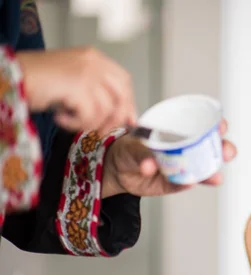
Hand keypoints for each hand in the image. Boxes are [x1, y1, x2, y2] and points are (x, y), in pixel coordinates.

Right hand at [16, 47, 136, 135]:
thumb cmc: (35, 81)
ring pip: (106, 109)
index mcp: (93, 58)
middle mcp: (93, 62)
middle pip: (121, 95)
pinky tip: (60, 118)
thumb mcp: (71, 82)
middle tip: (101, 131)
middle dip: (116, 118)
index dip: (129, 103)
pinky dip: (76, 123)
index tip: (129, 121)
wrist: (11, 78)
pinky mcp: (79, 86)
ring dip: (89, 123)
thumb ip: (94, 92)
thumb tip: (119, 115)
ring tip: (70, 121)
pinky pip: (90, 116)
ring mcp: (87, 72)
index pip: (123, 81)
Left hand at [101, 120, 235, 197]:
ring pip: (203, 170)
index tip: (221, 126)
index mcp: (180, 131)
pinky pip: (183, 184)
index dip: (218, 125)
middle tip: (225, 153)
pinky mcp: (174, 183)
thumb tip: (150, 165)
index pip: (205, 125)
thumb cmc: (128, 147)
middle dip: (223, 150)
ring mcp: (182, 167)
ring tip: (215, 178)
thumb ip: (143, 154)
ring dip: (211, 173)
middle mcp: (186, 148)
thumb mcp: (134, 144)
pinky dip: (186, 184)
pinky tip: (189, 183)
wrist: (116, 169)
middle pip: (212, 149)